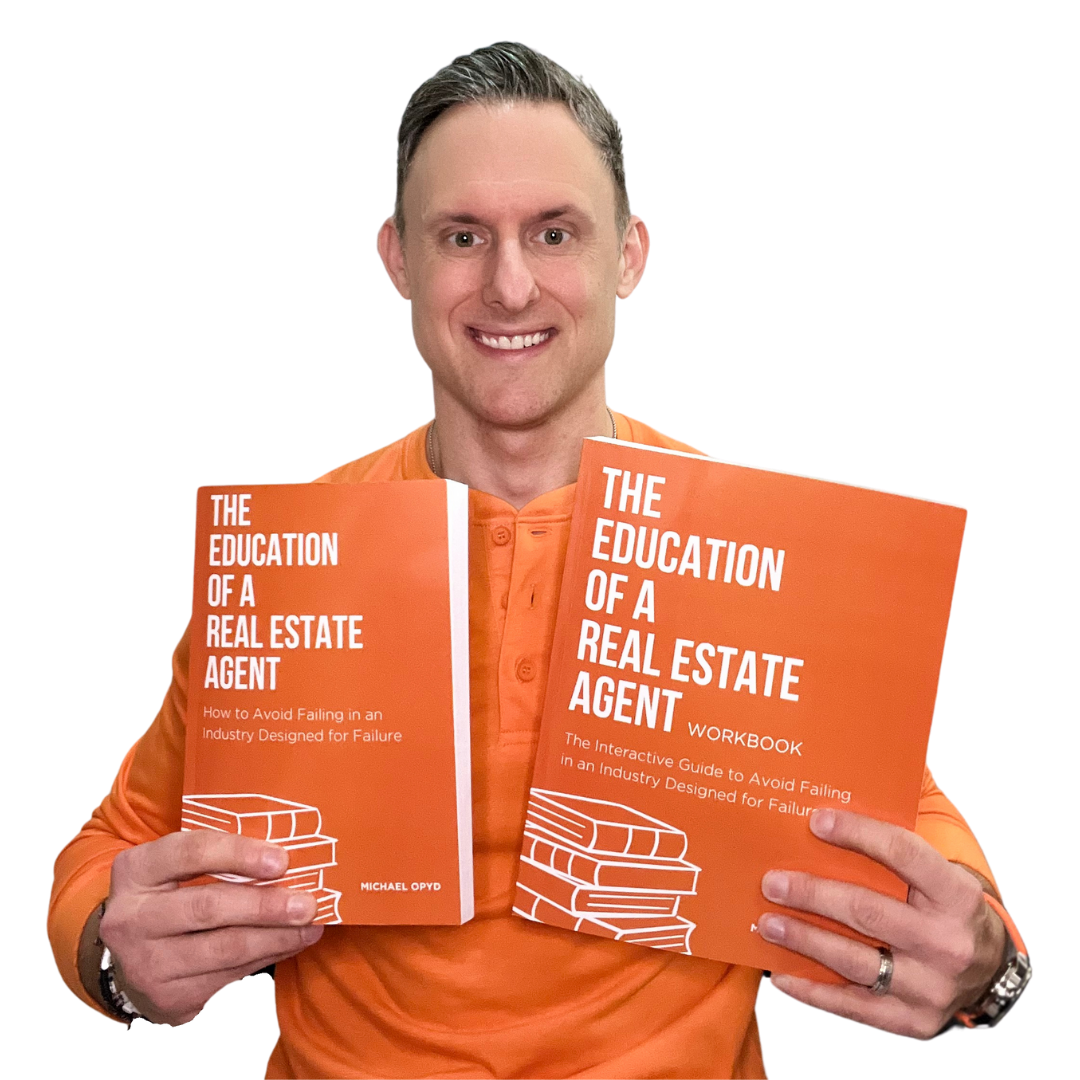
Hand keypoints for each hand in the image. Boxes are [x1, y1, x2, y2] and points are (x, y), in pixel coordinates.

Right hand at [96, 831, 323, 1025]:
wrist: (131, 962)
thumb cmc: (171, 898)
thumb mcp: (178, 871)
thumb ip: (221, 859)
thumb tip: (288, 858)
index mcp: (136, 870)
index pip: (190, 852)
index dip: (239, 854)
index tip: (282, 860)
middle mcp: (131, 917)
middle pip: (208, 907)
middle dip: (265, 905)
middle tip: (307, 904)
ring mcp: (145, 962)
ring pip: (224, 948)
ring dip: (276, 937)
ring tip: (310, 926)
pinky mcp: (166, 996)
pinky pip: (229, 976)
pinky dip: (267, 958)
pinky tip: (290, 944)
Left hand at [758, 809, 1006, 1040]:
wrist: (991, 974)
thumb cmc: (947, 907)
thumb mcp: (944, 868)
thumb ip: (907, 827)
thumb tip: (884, 760)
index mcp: (957, 895)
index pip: (905, 854)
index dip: (859, 834)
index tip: (815, 821)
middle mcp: (947, 943)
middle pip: (869, 912)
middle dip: (813, 895)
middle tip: (771, 882)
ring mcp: (930, 988)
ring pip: (856, 962)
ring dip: (804, 940)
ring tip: (766, 923)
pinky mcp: (913, 1023)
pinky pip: (853, 1007)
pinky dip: (812, 992)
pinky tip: (780, 973)